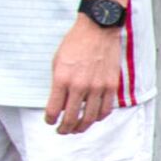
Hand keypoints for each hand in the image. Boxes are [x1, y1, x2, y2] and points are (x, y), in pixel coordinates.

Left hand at [48, 12, 128, 135]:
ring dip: (82, 127)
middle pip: (71, 118)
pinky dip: (99, 117)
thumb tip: (59, 102)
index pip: (54, 110)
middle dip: (64, 128)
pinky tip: (94, 118)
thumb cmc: (76, 43)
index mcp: (62, 79)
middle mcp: (80, 86)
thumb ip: (58, 84)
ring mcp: (97, 87)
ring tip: (77, 129)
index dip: (50, 120)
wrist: (98, 29)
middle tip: (62, 131)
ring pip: (90, 118)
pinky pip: (106, 109)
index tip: (50, 122)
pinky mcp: (111, 86)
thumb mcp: (57, 61)